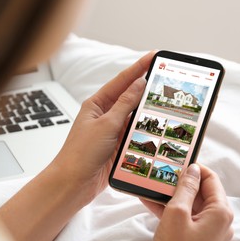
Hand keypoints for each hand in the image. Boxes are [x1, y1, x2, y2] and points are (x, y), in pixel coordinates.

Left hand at [52, 51, 154, 202]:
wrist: (73, 183)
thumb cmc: (81, 153)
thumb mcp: (106, 124)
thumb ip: (125, 104)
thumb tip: (139, 84)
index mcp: (97, 104)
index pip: (121, 81)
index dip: (138, 68)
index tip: (154, 56)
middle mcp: (104, 115)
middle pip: (130, 97)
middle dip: (147, 89)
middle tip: (165, 80)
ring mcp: (111, 131)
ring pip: (134, 117)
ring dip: (148, 112)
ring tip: (166, 102)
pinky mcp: (117, 146)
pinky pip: (135, 134)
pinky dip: (145, 131)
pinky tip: (157, 128)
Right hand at [141, 164, 233, 240]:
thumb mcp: (176, 214)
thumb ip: (185, 188)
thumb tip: (193, 169)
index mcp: (221, 213)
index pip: (211, 179)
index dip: (194, 168)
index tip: (177, 162)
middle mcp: (219, 221)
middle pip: (201, 191)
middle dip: (180, 182)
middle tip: (162, 173)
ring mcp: (208, 231)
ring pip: (190, 204)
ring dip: (171, 194)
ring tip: (153, 185)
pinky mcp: (197, 238)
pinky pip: (185, 217)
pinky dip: (170, 209)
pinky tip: (150, 201)